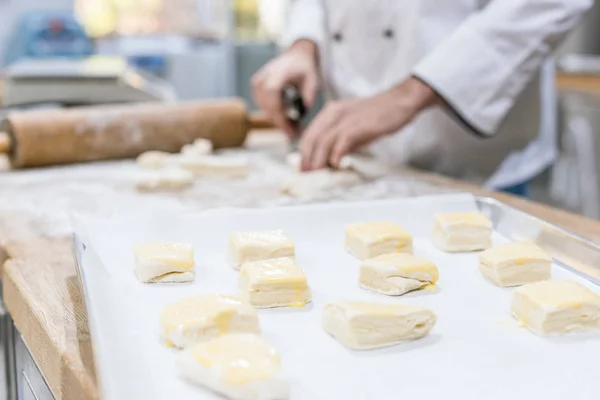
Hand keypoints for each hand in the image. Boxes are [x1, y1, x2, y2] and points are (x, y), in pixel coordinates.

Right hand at [252, 40, 319, 135]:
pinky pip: (263, 105)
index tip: (291, 131)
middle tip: (296, 132)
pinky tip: (286, 116)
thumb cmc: (305, 69)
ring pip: (265, 108)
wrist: (296, 56)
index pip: (273, 101)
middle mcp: (264, 77)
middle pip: (268, 107)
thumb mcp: (313, 82)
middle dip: (282, 123)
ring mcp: (257, 82)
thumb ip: (308, 98)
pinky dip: (274, 113)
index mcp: (278, 74)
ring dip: (278, 119)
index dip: (280, 119)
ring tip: (294, 124)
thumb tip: (301, 116)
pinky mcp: (255, 86)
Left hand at [300, 77, 440, 169]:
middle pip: (312, 139)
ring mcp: (345, 119)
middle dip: (307, 159)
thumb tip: (330, 159)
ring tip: (318, 173)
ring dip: (319, 161)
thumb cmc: (378, 114)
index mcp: (330, 111)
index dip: (304, 153)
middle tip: (308, 174)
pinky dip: (336, 155)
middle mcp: (334, 113)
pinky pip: (341, 142)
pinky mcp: (358, 126)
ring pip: (323, 142)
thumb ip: (340, 140)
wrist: (399, 101)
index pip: (309, 134)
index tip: (304, 167)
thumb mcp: (353, 126)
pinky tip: (336, 165)